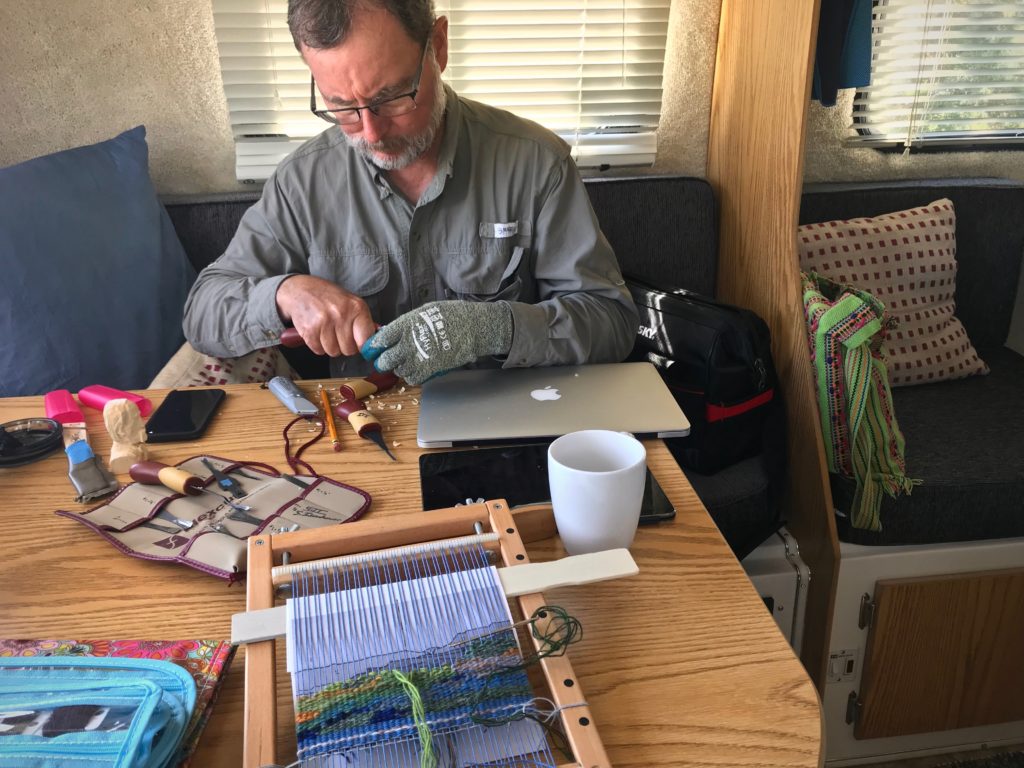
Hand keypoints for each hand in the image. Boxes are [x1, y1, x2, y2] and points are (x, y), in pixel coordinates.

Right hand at [275, 275, 376, 356]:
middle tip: (338, 334)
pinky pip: (319, 350)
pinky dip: (318, 345)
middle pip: (349, 350)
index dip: (363, 346)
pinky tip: (317, 332)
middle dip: (344, 346)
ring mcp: (324, 322)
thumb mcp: (351, 302)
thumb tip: (375, 342)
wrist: (300, 289)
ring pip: (333, 352)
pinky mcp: (310, 330)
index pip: (366, 340)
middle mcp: (341, 314)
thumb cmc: (329, 297)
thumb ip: (363, 322)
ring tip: (327, 331)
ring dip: (330, 346)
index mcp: (356, 307)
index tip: (359, 345)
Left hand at [360, 300, 512, 384]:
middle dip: (384, 361)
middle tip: (388, 359)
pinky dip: (413, 376)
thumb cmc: (452, 315)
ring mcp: (418, 358)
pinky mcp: (429, 370)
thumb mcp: (424, 311)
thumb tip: (393, 331)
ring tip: (409, 362)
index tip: (374, 349)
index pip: (380, 340)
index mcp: (405, 325)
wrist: (473, 327)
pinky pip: (412, 379)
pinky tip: (418, 368)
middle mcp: (408, 343)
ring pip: (398, 371)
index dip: (374, 347)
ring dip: (400, 368)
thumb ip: (406, 323)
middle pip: (385, 360)